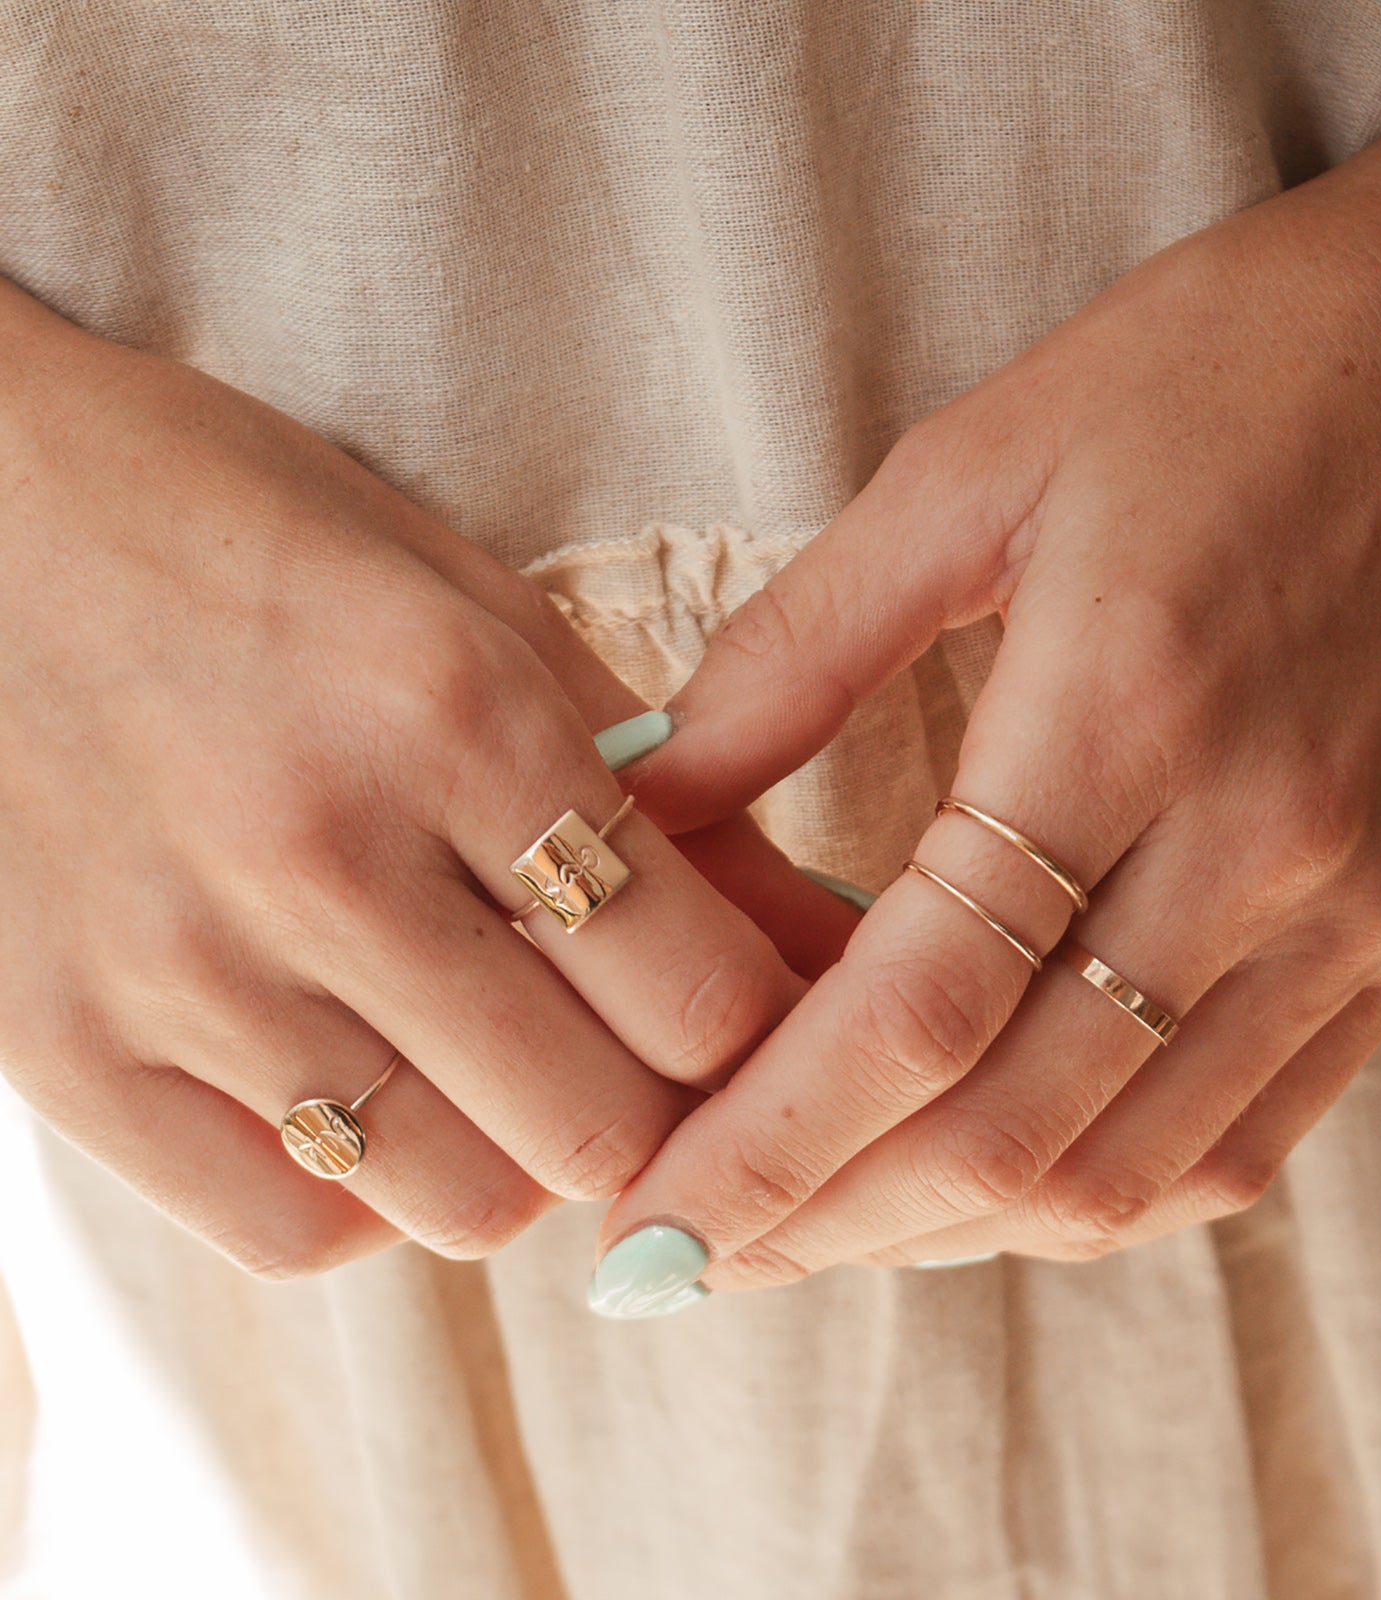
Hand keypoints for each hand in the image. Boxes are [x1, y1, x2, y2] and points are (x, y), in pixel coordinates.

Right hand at [0, 278, 856, 1278]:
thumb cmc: (250, 534)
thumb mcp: (473, 602)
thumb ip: (647, 776)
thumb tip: (803, 926)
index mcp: (453, 712)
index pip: (699, 987)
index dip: (761, 1023)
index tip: (749, 1011)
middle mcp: (322, 853)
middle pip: (598, 1123)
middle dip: (659, 1107)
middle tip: (639, 1053)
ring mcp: (179, 966)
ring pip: (460, 1202)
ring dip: (523, 1160)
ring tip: (504, 1069)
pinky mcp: (60, 1051)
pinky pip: (291, 1228)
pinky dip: (373, 1195)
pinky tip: (378, 1099)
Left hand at [587, 54, 1380, 1308]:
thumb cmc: (1220, 367)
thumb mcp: (968, 470)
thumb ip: (789, 654)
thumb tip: (634, 793)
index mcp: (1125, 705)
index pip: (916, 1007)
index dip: (766, 1143)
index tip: (648, 1224)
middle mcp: (1261, 842)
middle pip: (1011, 1128)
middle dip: (826, 1222)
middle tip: (692, 1252)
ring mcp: (1354, 908)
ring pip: (1126, 1168)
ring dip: (947, 1226)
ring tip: (815, 1220)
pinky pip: (1239, 1135)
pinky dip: (1091, 1186)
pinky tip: (989, 1169)